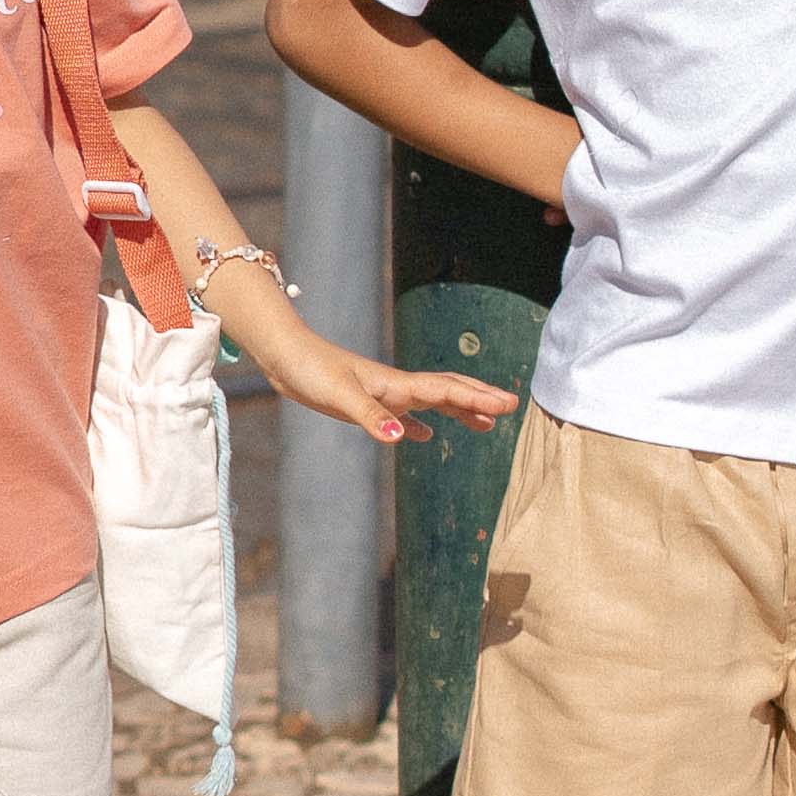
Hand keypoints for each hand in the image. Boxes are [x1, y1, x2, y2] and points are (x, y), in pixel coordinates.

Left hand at [260, 334, 520, 447]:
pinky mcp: (365, 404)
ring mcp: (382, 395)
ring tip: (484, 425)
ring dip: (459, 411)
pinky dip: (418, 425)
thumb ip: (372, 417)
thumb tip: (403, 439)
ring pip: (431, 403)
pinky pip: (401, 416)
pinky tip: (423, 435)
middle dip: (480, 398)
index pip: (447, 391)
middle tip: (511, 407)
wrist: (285, 357)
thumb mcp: (340, 396)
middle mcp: (395, 388)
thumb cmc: (310, 371)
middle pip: (448, 391)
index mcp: (396, 385)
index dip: (479, 398)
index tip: (509, 405)